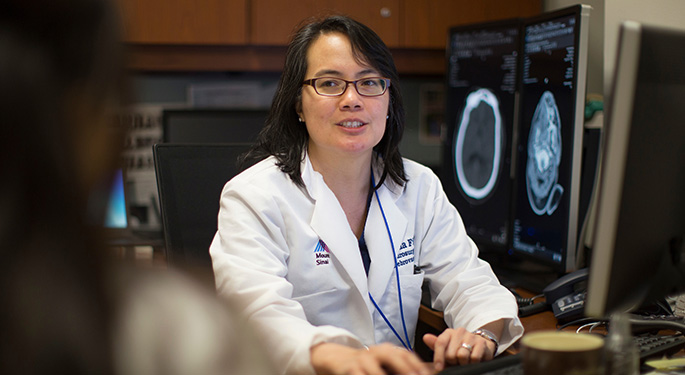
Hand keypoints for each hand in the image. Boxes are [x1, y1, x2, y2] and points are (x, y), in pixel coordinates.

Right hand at [310, 342, 431, 374]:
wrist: (339, 360)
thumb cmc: (368, 364)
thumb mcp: (385, 362)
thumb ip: (402, 367)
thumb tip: (430, 371)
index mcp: (388, 350)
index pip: (406, 355)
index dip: (418, 365)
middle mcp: (377, 351)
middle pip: (393, 357)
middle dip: (405, 369)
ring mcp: (363, 360)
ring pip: (377, 372)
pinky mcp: (352, 369)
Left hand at [422, 327, 495, 370]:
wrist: (481, 344)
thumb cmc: (460, 348)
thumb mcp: (447, 348)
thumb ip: (435, 345)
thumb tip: (425, 337)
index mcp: (448, 333)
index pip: (440, 343)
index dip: (438, 357)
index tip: (438, 368)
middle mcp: (459, 332)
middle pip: (450, 354)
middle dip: (453, 362)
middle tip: (456, 362)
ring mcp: (471, 336)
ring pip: (462, 356)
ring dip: (463, 363)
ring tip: (465, 361)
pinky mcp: (481, 343)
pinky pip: (474, 358)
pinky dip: (473, 363)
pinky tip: (473, 360)